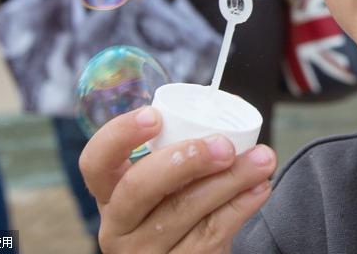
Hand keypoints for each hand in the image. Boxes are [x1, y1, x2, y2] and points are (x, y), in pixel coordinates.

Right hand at [80, 107, 276, 253]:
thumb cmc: (175, 210)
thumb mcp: (160, 189)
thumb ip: (174, 157)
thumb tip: (222, 124)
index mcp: (109, 193)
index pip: (95, 162)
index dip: (120, 135)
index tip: (154, 116)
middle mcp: (118, 226)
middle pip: (138, 188)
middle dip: (184, 160)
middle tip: (223, 145)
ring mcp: (144, 253)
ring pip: (183, 211)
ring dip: (229, 180)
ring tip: (261, 160)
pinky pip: (211, 235)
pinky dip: (240, 207)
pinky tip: (259, 188)